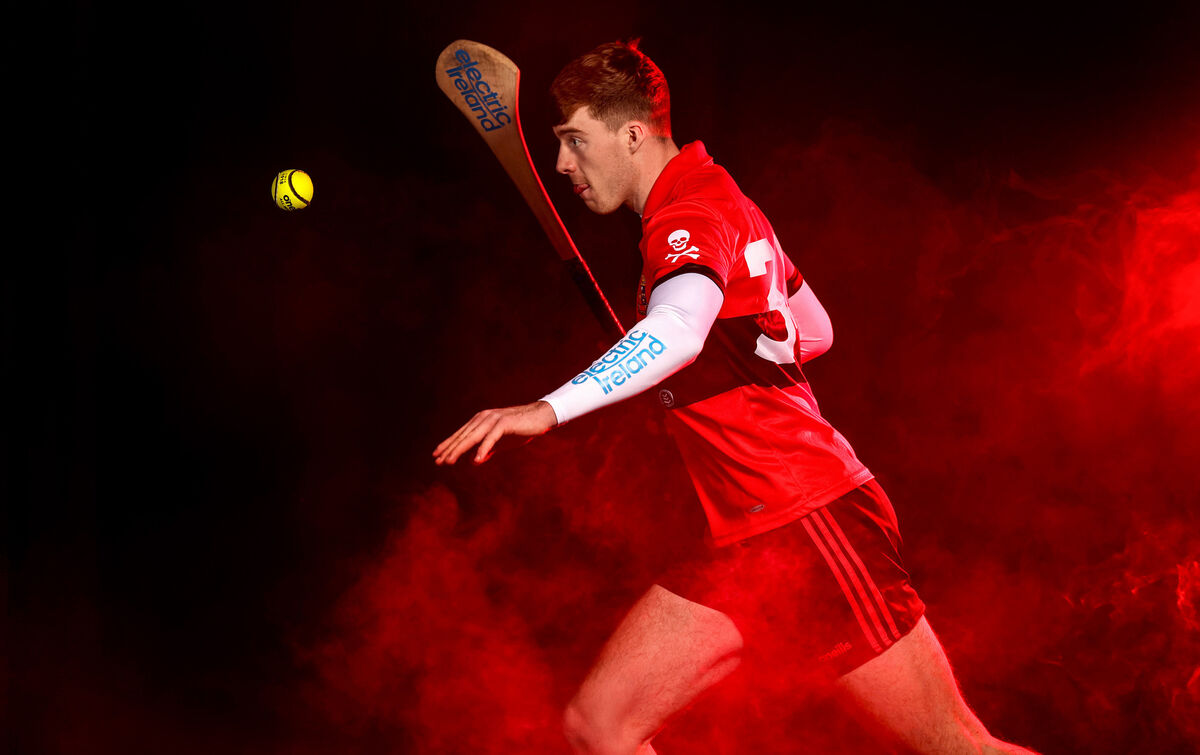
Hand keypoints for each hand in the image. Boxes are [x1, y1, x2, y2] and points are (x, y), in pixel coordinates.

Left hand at [432, 401, 558, 465]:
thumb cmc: (521, 429)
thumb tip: (474, 461)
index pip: (461, 434)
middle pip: (463, 436)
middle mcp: (483, 418)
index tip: (436, 455)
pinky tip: (475, 460)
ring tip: (449, 461)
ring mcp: (493, 419)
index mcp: (481, 421)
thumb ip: (487, 450)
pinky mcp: (504, 423)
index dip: (448, 445)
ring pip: (472, 437)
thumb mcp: (501, 443)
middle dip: (449, 448)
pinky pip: (490, 438)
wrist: (541, 417)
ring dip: (459, 449)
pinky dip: (483, 449)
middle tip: (437, 460)